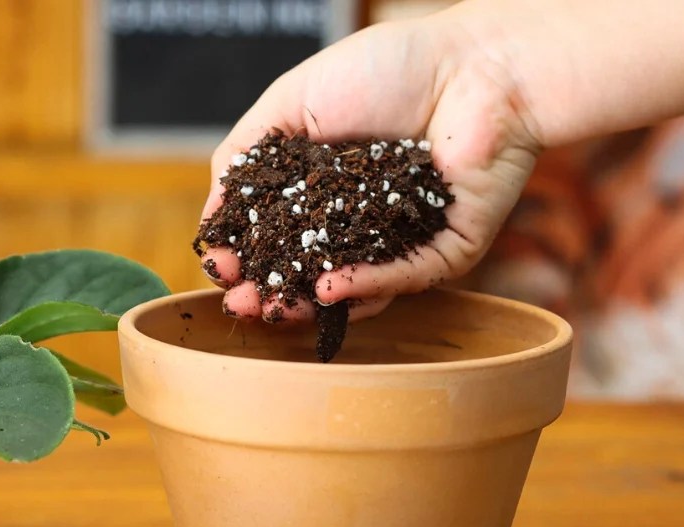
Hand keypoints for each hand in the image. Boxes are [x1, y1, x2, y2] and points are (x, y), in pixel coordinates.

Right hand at [199, 14, 540, 321]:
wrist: (474, 61)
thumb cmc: (386, 69)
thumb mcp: (291, 104)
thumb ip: (244, 158)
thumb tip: (210, 219)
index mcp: (321, 190)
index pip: (275, 237)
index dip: (244, 257)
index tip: (219, 268)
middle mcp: (359, 221)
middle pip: (307, 273)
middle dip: (270, 293)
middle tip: (241, 305)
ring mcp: (402, 240)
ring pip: (353, 289)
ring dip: (310, 304)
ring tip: (277, 308)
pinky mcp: (447, 249)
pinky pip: (405, 278)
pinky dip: (367, 287)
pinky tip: (331, 288)